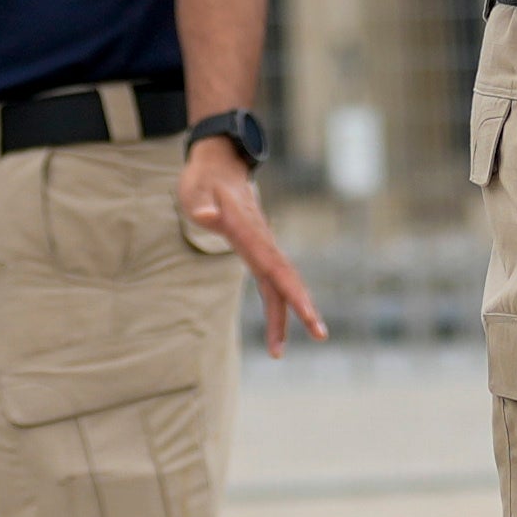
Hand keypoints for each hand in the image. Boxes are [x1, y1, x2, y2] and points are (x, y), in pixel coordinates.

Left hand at [183, 144, 322, 352]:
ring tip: (278, 353)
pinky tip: (276, 329)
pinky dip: (277, 305)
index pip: (274, 265)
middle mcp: (262, 240)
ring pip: (282, 283)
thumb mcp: (195, 188)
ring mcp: (263, 246)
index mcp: (248, 229)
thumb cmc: (204, 178)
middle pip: (287, 278)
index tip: (308, 312)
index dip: (292, 290)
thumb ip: (201, 203)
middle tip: (321, 336)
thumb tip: (204, 216)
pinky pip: (273, 282)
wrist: (221, 162)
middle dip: (303, 308)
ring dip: (288, 315)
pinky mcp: (259, 251)